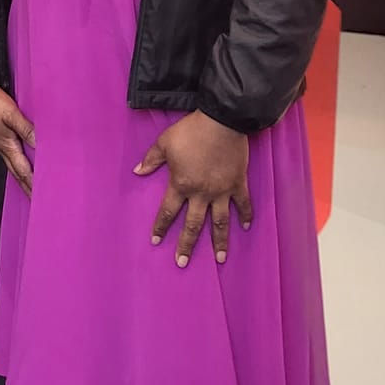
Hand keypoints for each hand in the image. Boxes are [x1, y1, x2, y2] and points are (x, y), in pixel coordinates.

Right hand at [0, 82, 34, 194]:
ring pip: (14, 164)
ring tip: (31, 187)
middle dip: (27, 187)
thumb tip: (41, 145)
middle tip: (37, 200)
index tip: (43, 197)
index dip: (33, 185)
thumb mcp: (10, 114)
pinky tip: (22, 160)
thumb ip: (26, 129)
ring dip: (24, 177)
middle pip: (18, 173)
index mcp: (6, 146)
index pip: (24, 171)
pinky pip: (12, 154)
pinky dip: (19, 162)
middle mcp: (2, 147)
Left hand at [135, 111, 251, 267]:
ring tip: (221, 259)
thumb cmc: (190, 131)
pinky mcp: (238, 183)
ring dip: (220, 241)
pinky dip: (246, 215)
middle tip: (182, 263)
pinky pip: (244, 204)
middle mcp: (202, 193)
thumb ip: (151, 159)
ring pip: (220, 222)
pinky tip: (247, 227)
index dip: (161, 226)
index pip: (168, 211)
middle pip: (193, 225)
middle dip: (187, 245)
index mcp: (181, 185)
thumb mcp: (164, 143)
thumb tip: (137, 171)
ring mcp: (222, 191)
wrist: (221, 121)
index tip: (155, 241)